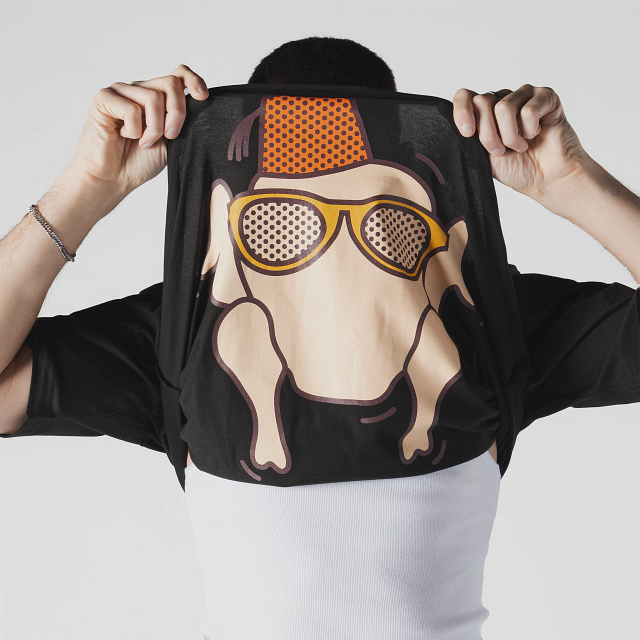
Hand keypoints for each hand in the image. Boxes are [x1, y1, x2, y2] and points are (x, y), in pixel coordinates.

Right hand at [65, 64, 208, 208]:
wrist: (115, 178)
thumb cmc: (141, 161)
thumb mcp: (172, 140)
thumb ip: (183, 120)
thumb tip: (201, 103)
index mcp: (157, 97)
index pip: (178, 74)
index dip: (193, 80)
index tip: (203, 97)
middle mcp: (140, 89)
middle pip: (170, 83)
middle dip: (177, 113)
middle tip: (170, 136)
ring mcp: (121, 91)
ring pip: (153, 97)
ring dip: (154, 128)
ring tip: (144, 143)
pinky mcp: (104, 98)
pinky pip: (131, 108)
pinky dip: (134, 129)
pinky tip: (125, 136)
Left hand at [452, 84, 589, 200]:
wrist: (547, 178)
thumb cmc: (516, 168)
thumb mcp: (482, 157)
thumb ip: (467, 140)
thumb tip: (449, 129)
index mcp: (484, 112)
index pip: (464, 96)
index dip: (462, 112)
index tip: (468, 134)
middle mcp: (502, 99)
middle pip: (482, 102)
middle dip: (488, 134)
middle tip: (500, 151)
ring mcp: (524, 95)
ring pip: (503, 107)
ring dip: (510, 136)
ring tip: (520, 147)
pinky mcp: (546, 96)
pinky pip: (529, 109)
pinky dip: (530, 130)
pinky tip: (537, 135)